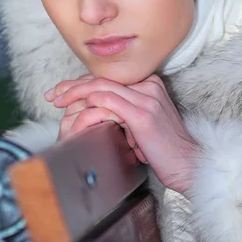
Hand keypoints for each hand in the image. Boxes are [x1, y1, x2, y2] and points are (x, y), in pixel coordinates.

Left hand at [44, 74, 197, 193]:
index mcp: (150, 84)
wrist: (188, 164)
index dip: (83, 82)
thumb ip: (124, 111)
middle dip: (73, 85)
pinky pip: (107, 101)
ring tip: (57, 101)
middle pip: (103, 78)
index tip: (63, 91)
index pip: (110, 77)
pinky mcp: (142, 114)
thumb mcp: (144, 123)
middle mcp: (149, 86)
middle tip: (53, 94)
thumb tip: (95, 110)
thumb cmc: (166, 149)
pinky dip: (88, 105)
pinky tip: (75, 111)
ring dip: (74, 93)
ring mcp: (147, 98)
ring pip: (101, 87)